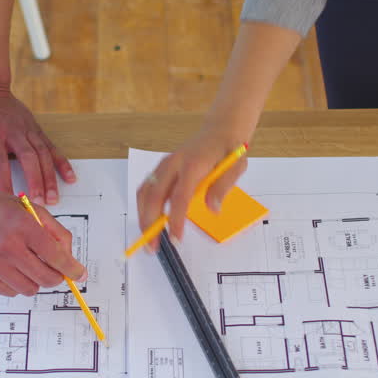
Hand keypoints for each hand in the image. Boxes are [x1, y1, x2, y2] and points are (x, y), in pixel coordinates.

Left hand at [0, 89, 75, 204]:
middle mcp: (13, 131)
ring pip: (43, 154)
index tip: (8, 198)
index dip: (5, 179)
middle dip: (35, 180)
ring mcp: (28, 129)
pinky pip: (52, 147)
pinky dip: (62, 163)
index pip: (0, 159)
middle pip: (28, 157)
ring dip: (50, 177)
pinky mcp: (37, 129)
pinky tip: (70, 178)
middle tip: (38, 202)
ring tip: (53, 198)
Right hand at [0, 186, 85, 296]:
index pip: (56, 256)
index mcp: (23, 227)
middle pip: (46, 278)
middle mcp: (8, 247)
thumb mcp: (27, 209)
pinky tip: (10, 268)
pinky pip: (11, 292)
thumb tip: (69, 256)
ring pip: (30, 289)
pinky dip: (16, 284)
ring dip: (35, 281)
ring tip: (27, 265)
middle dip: (56, 276)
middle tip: (53, 270)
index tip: (79, 274)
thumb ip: (53, 230)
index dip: (72, 268)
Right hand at [136, 127, 248, 250]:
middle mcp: (173, 164)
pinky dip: (143, 208)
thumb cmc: (228, 150)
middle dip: (149, 224)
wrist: (220, 130)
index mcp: (192, 164)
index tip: (175, 239)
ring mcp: (164, 166)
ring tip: (149, 239)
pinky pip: (146, 189)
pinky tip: (149, 222)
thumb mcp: (235, 167)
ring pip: (144, 193)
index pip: (180, 197)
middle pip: (153, 196)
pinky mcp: (161, 169)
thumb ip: (222, 187)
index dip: (176, 220)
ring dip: (143, 217)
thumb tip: (213, 209)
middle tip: (153, 247)